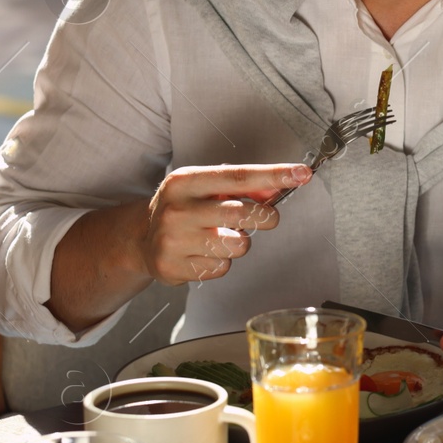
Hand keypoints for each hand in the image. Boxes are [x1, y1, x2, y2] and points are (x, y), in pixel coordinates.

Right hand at [133, 164, 309, 285]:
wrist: (141, 239)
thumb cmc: (185, 208)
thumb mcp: (207, 188)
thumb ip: (244, 187)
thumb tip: (276, 189)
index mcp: (185, 181)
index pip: (238, 176)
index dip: (274, 175)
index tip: (302, 174)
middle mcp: (177, 209)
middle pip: (244, 213)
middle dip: (266, 217)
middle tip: (266, 217)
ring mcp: (173, 240)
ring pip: (238, 245)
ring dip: (241, 242)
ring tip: (222, 237)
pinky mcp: (173, 268)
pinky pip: (222, 268)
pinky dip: (222, 262)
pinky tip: (205, 253)